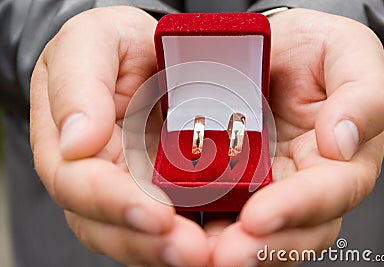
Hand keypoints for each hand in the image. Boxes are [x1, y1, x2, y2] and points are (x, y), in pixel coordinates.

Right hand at [30, 7, 208, 266]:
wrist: (143, 51)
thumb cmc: (113, 45)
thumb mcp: (91, 41)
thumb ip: (78, 85)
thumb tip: (76, 141)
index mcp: (69, 140)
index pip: (78, 183)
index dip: (113, 202)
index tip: (154, 213)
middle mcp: (94, 174)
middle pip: (106, 224)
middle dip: (146, 241)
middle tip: (190, 250)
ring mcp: (126, 187)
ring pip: (135, 235)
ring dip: (167, 250)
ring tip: (205, 254)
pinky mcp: (157, 190)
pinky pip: (165, 226)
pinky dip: (184, 238)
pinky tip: (213, 243)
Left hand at [210, 9, 383, 265]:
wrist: (274, 49)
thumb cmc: (313, 50)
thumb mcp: (347, 52)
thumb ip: (362, 95)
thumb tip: (342, 141)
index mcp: (340, 156)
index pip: (329, 193)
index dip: (298, 208)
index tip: (260, 216)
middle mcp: (305, 180)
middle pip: (295, 231)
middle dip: (262, 248)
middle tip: (224, 254)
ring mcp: (270, 186)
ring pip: (260, 235)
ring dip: (232, 248)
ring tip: (202, 254)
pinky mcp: (237, 183)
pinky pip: (225, 215)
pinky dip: (208, 230)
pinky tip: (187, 233)